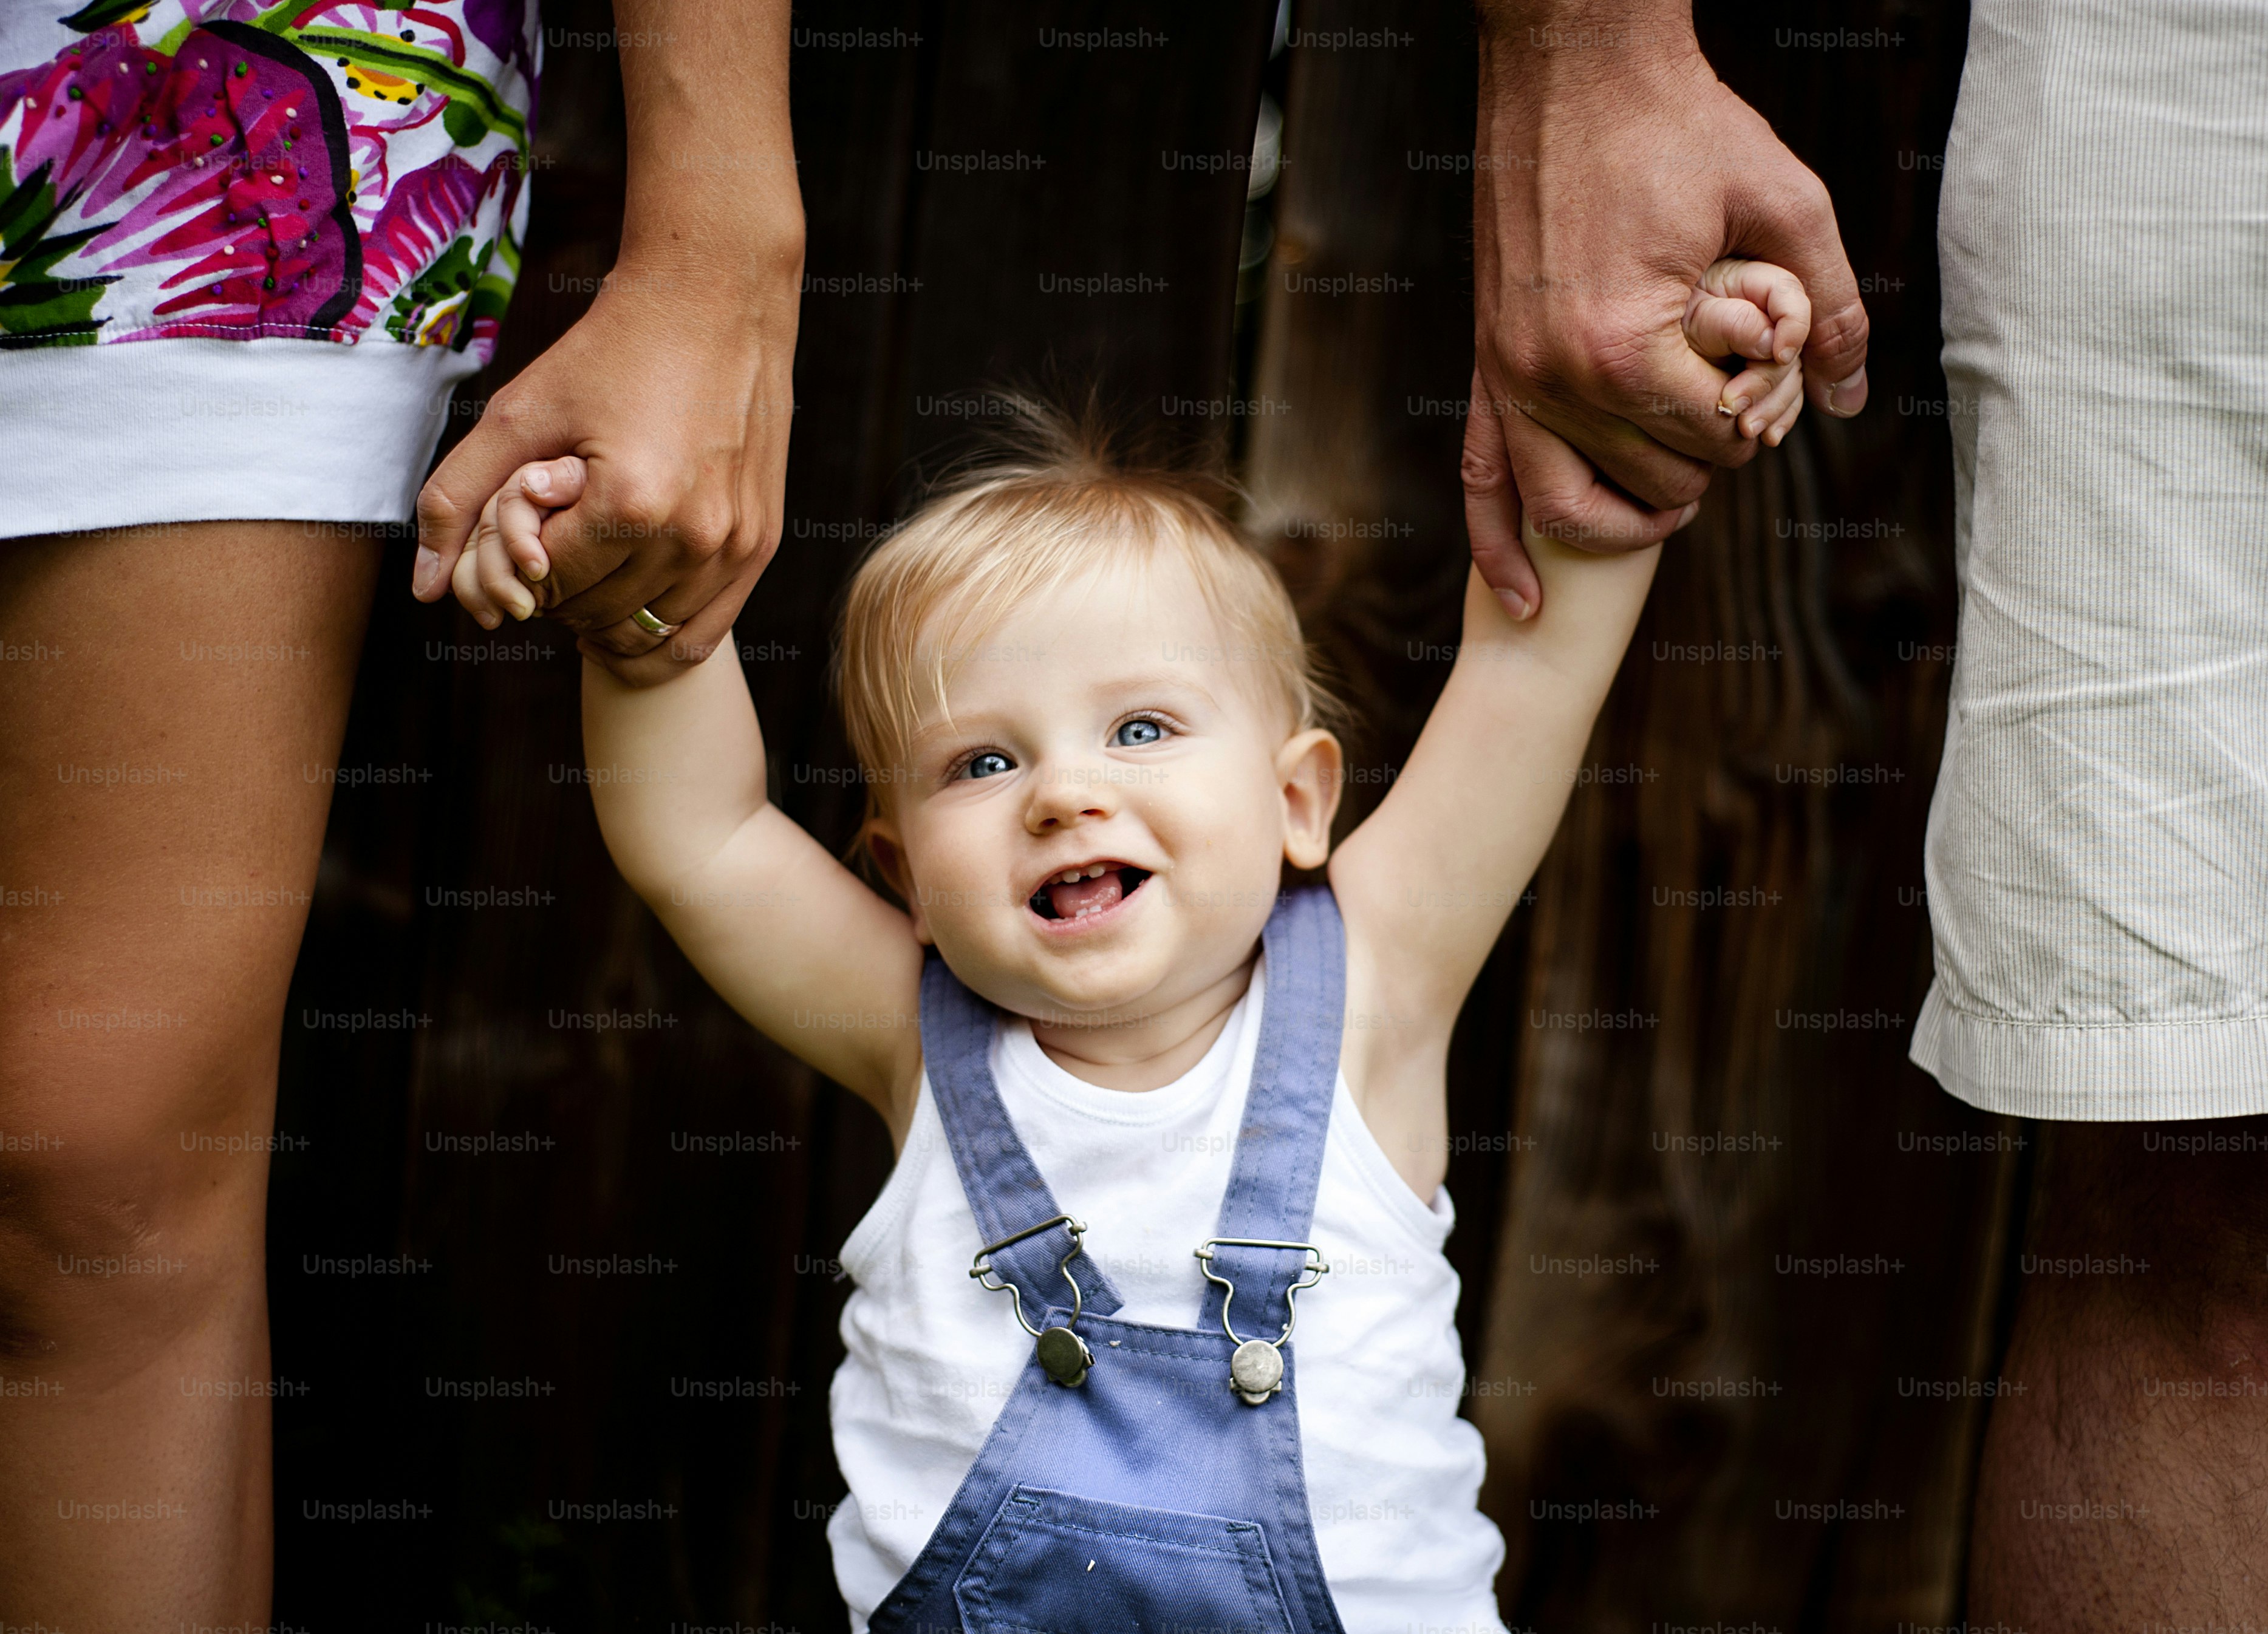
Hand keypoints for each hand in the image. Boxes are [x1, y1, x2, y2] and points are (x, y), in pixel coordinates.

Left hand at [412, 246, 799, 684]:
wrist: (717, 299)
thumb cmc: (614, 349)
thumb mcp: (522, 411)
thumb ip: (459, 495)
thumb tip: (424, 589)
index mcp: (629, 505)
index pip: (547, 585)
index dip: (521, 560)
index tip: (529, 518)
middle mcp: (691, 536)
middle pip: (595, 615)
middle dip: (561, 592)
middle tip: (557, 542)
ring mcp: (733, 545)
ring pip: (647, 633)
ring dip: (608, 614)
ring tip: (594, 564)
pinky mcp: (760, 544)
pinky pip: (704, 631)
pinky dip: (662, 633)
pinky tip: (634, 600)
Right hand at [1468, 24, 1869, 612]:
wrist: (1571, 66)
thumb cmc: (1679, 125)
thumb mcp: (1784, 201)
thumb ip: (1829, 305)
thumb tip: (1848, 396)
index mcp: (1626, 345)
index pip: (1716, 439)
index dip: (1761, 415)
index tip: (1769, 367)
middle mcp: (1554, 378)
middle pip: (1653, 478)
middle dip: (1707, 453)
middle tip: (1734, 399)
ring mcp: (1509, 379)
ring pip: (1570, 506)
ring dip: (1632, 510)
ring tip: (1676, 496)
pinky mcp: (1486, 370)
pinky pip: (1481, 487)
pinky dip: (1499, 551)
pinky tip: (1526, 602)